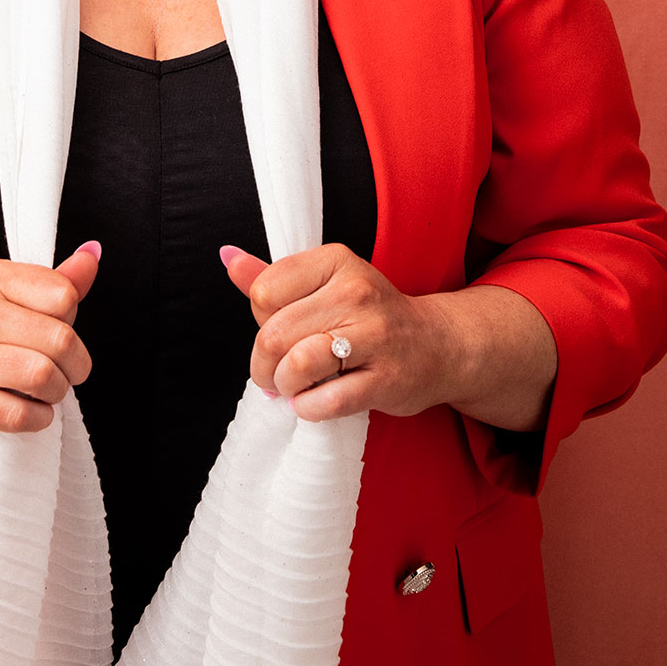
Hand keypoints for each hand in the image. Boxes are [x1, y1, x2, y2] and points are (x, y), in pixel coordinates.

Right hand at [0, 244, 100, 436]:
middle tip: (65, 370)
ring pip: (42, 376)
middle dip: (75, 364)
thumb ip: (58, 280)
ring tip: (45, 389)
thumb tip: (92, 254)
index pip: (63, 295)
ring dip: (57, 391)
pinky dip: (37, 418)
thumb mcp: (12, 295)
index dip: (72, 319)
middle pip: (60, 339)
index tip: (57, 329)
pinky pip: (19, 414)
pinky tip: (29, 410)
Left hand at [221, 243, 455, 422]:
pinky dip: (309, 408)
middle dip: (263, 364)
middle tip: (272, 375)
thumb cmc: (369, 315)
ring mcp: (375, 336)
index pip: (264, 292)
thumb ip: (272, 276)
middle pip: (274, 333)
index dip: (260, 320)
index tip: (277, 332)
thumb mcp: (324, 284)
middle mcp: (356, 292)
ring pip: (297, 364)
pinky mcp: (387, 380)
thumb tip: (228, 257)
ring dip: (284, 385)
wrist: (438, 345)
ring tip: (293, 387)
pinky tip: (313, 402)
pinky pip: (327, 401)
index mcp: (336, 262)